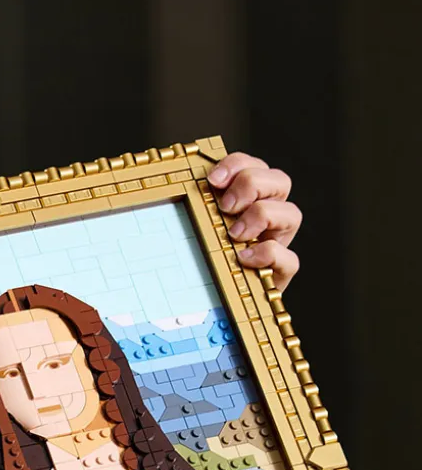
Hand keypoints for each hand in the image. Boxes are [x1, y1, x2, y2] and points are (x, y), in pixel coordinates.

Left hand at [207, 152, 300, 290]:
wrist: (216, 303)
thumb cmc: (202, 261)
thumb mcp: (196, 229)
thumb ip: (196, 209)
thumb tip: (177, 190)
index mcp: (250, 199)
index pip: (254, 167)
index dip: (237, 165)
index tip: (212, 179)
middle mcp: (270, 217)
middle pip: (280, 180)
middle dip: (251, 184)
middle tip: (225, 206)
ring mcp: (278, 243)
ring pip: (292, 213)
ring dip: (262, 216)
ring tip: (233, 234)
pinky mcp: (280, 273)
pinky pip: (290, 258)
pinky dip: (268, 254)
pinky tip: (243, 258)